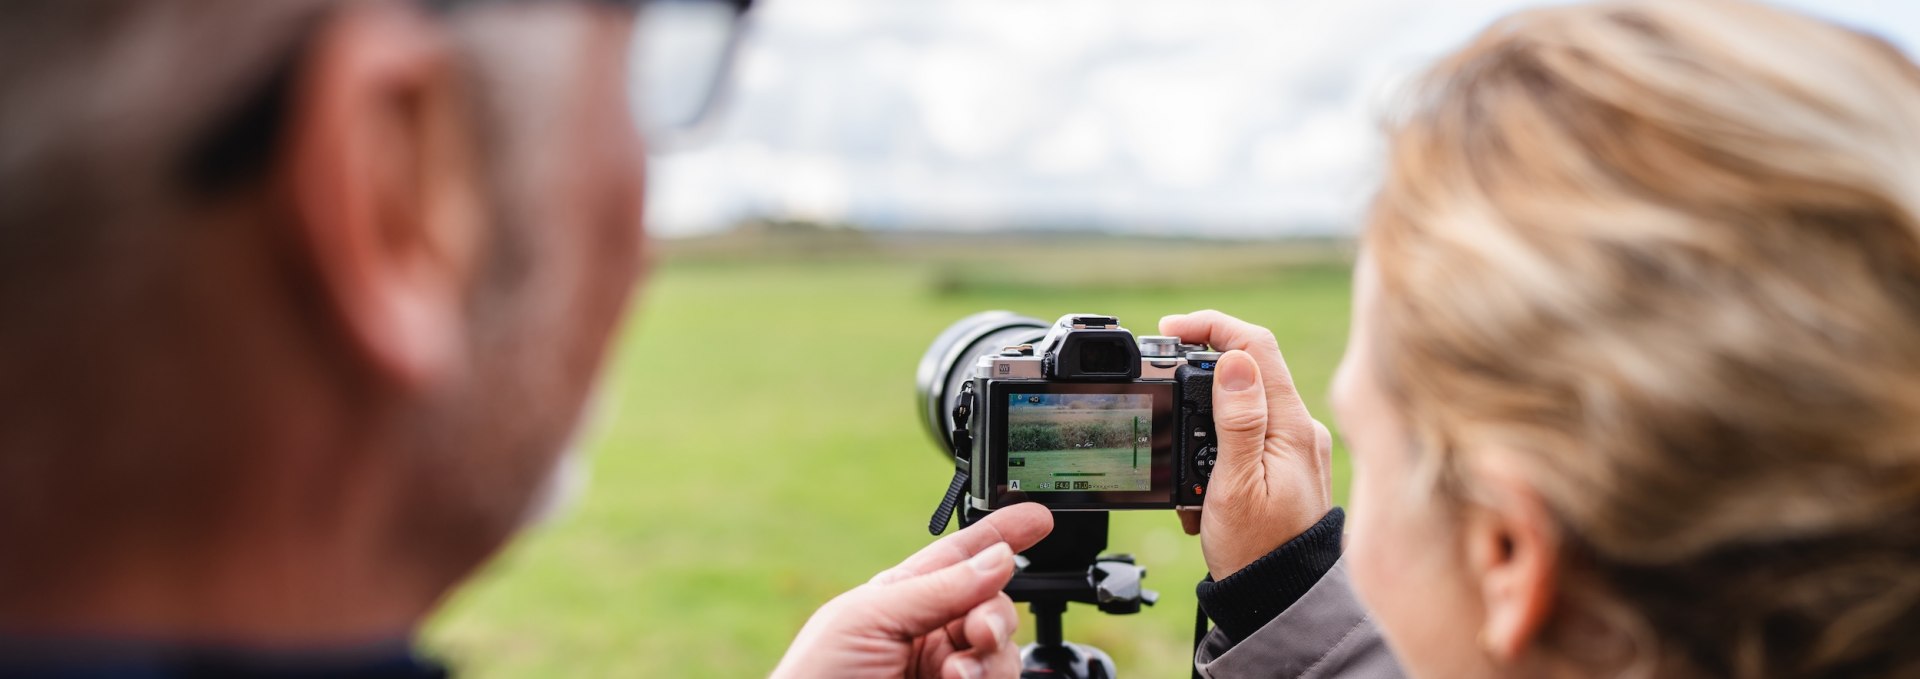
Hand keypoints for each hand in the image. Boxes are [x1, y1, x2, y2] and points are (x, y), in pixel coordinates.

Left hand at [770, 503, 1053, 678]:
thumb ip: (938, 587)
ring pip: (1003, 651)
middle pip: (994, 606)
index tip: (1040, 518)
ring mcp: (948, 672)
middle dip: (996, 613)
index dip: (1001, 534)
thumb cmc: (817, 677)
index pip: (961, 557)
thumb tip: (998, 556)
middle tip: (978, 631)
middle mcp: (931, 634)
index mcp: (904, 598)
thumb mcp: (869, 618)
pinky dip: (988, 678)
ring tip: (957, 672)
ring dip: (991, 655)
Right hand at [1162, 310, 1333, 579]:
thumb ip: (1237, 420)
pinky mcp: (1288, 466)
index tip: (1170, 330)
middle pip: (1250, 367)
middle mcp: (1301, 429)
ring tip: (1182, 465)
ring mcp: (1297, 447)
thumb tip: (1235, 359)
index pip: (1256, 345)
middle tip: (1161, 385)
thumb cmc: (1257, 550)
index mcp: (1291, 426)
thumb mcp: (1234, 484)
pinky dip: (1217, 449)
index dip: (1211, 326)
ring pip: (1245, 404)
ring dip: (1204, 418)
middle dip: (1200, 370)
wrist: (1280, 599)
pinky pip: (1249, 437)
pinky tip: (1202, 487)